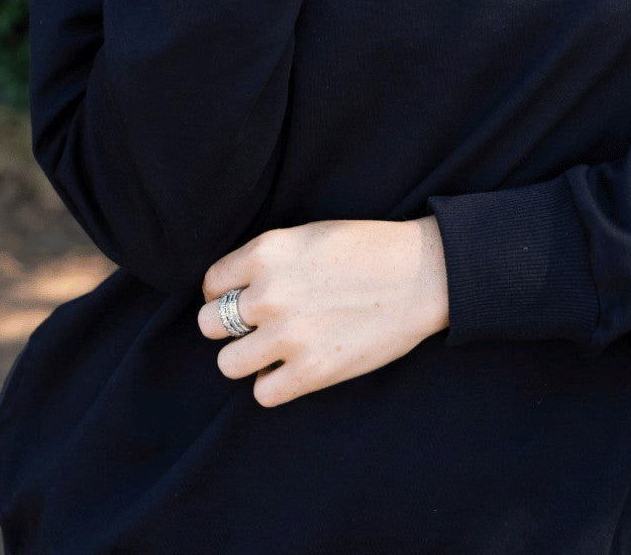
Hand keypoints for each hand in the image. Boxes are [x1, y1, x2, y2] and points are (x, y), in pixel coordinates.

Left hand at [198, 217, 449, 407]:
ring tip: (275, 350)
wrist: (420, 274)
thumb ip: (266, 262)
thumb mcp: (307, 236)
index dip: (224, 294)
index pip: (212, 284)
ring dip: (247, 358)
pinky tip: (295, 368)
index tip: (242, 300)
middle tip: (259, 326)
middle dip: (230, 327)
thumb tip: (233, 292)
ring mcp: (288, 335)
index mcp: (266, 252)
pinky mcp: (311, 372)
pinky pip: (263, 394)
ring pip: (228, 364)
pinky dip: (275, 384)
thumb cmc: (367, 250)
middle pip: (210, 325)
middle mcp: (269, 293)